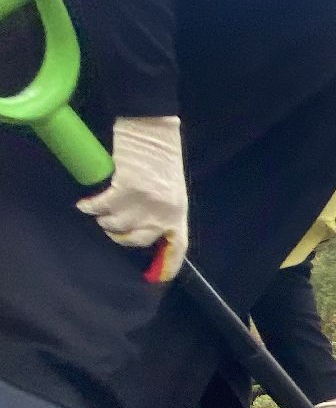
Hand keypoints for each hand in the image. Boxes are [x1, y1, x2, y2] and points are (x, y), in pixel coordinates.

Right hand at [75, 116, 187, 281]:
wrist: (153, 129)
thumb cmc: (162, 158)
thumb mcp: (172, 190)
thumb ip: (164, 212)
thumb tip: (150, 232)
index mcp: (179, 212)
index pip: (178, 246)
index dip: (168, 265)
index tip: (158, 278)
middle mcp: (164, 211)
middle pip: (138, 239)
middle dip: (120, 237)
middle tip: (111, 228)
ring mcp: (146, 200)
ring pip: (116, 224)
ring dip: (104, 220)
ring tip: (99, 211)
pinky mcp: (127, 187)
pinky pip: (102, 206)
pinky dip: (91, 207)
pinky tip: (85, 204)